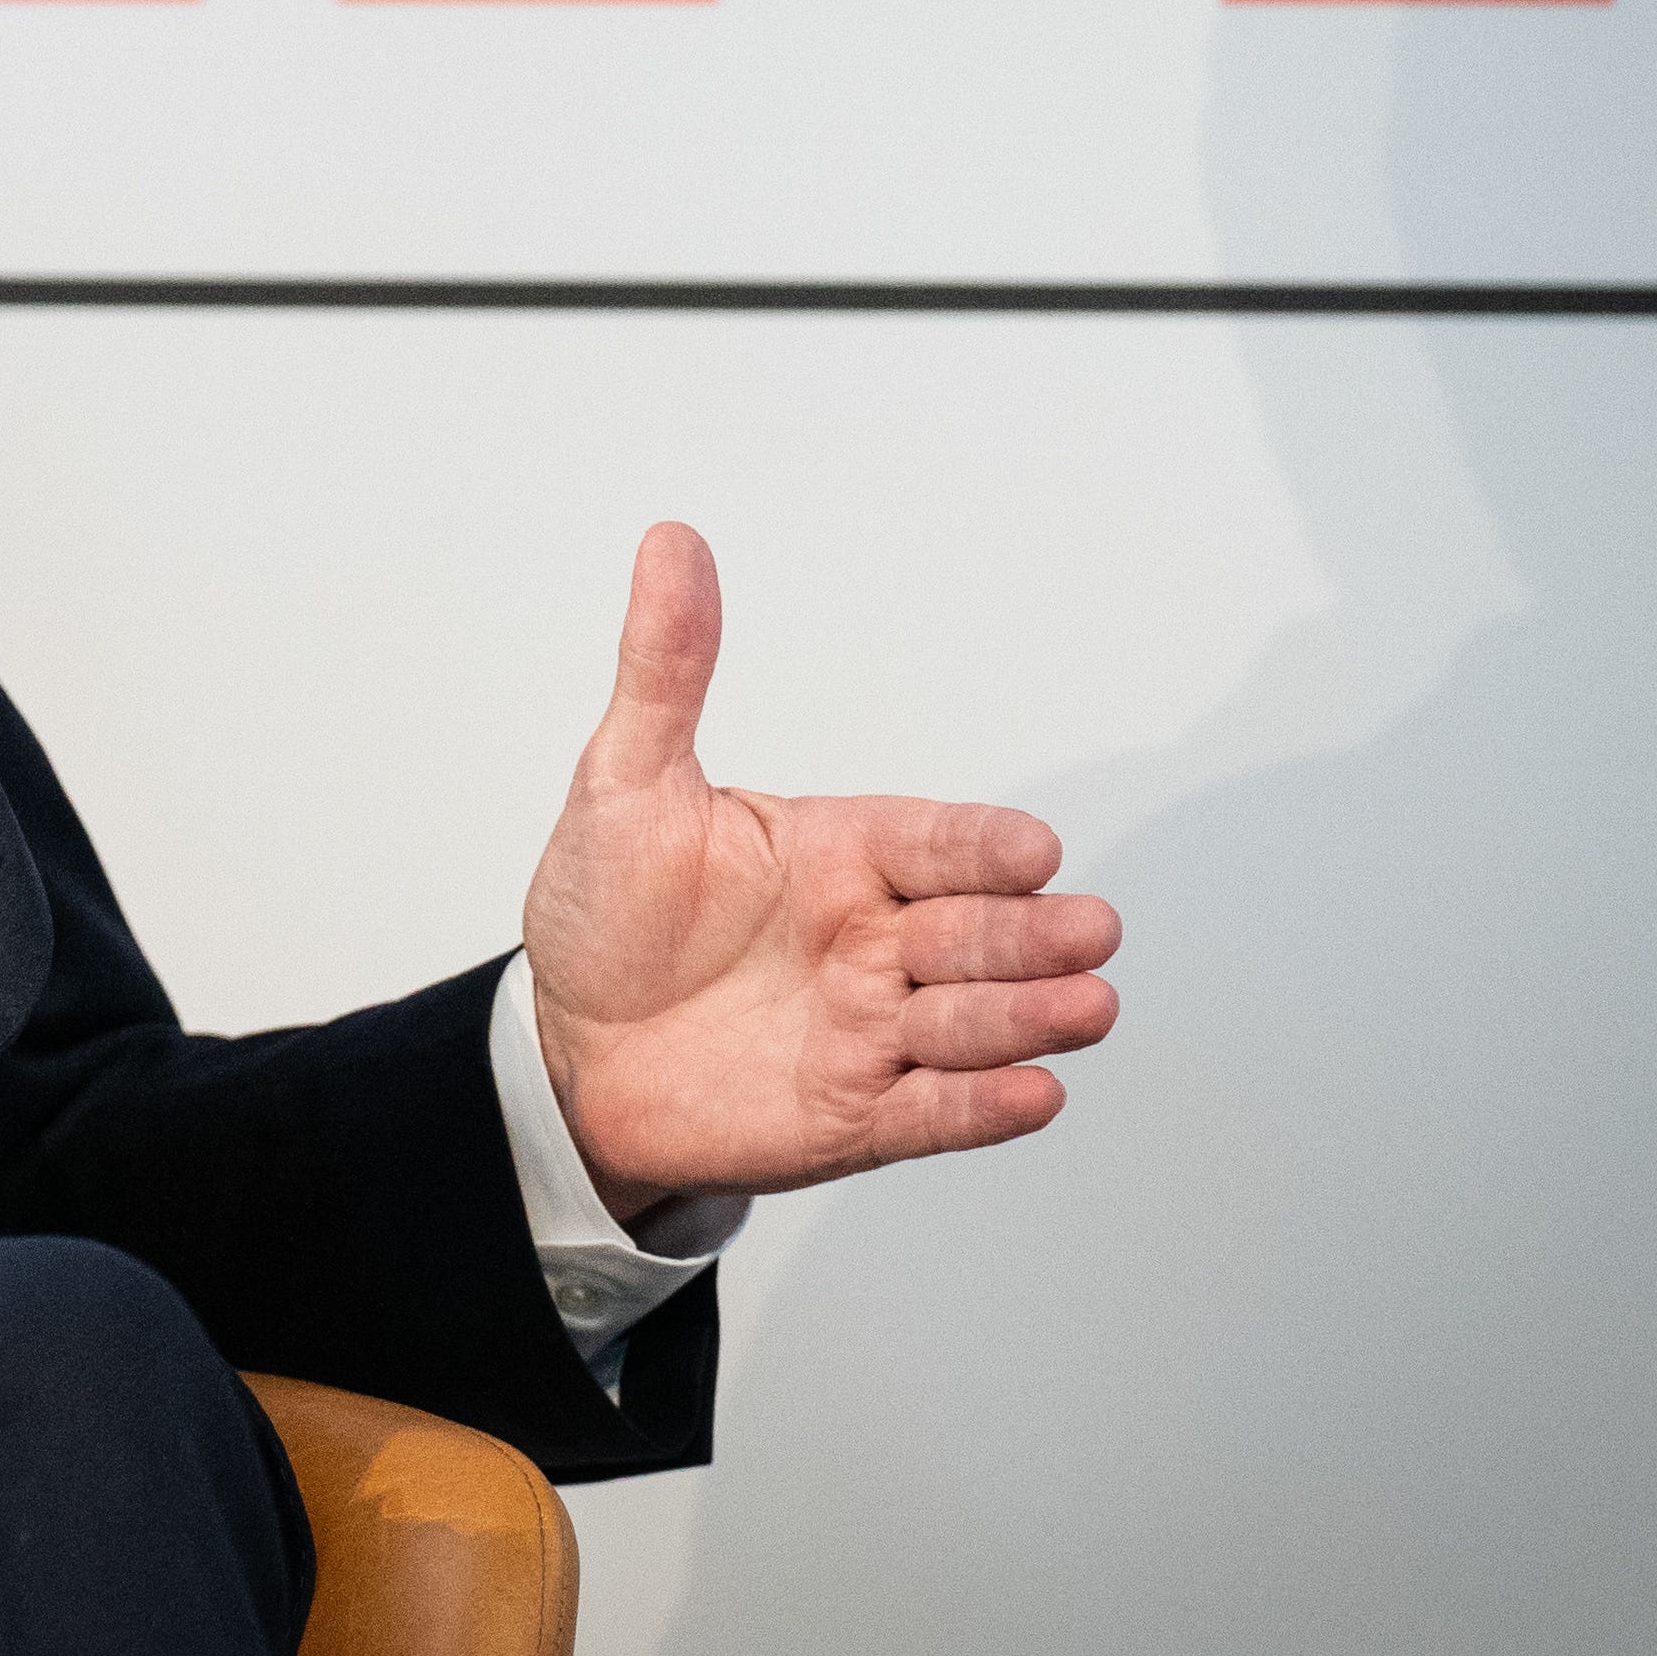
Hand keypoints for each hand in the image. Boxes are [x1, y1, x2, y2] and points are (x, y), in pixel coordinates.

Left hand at [519, 523, 1119, 1210]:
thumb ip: (667, 670)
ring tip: (1089, 1005)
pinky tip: (1037, 1092)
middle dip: (1033, 934)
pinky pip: (934, 1112)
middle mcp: (874, 938)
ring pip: (969, 1021)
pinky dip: (986, 1106)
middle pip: (974, 931)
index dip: (981, 848)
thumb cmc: (607, 910)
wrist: (566, 1044)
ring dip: (1031, 1015)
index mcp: (840, 853)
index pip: (931, 841)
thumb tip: (672, 542)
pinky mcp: (857, 1112)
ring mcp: (873, 1028)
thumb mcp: (625, 782)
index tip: (1031, 848)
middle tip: (1090, 930)